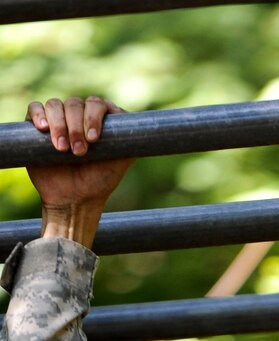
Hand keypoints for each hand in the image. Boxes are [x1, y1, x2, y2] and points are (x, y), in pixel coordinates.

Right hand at [26, 96, 133, 246]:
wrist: (73, 200)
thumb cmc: (99, 182)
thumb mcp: (121, 162)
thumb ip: (130, 141)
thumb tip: (146, 126)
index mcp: (100, 120)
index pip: (97, 104)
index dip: (94, 117)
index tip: (94, 139)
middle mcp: (79, 116)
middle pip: (75, 103)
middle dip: (76, 127)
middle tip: (79, 152)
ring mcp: (59, 120)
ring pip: (56, 105)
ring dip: (59, 125)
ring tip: (62, 150)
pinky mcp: (37, 127)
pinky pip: (35, 108)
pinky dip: (38, 115)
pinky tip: (42, 129)